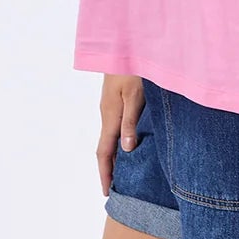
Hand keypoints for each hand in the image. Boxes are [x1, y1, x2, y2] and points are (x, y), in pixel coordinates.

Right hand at [97, 74, 143, 195]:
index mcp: (110, 116)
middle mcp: (107, 113)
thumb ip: (130, 122)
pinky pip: (115, 128)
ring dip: (113, 157)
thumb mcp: (134, 96)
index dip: (105, 173)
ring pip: (110, 138)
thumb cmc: (132, 68)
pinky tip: (127, 146)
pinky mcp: (116, 100)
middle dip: (108, 169)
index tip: (107, 192)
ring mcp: (110, 107)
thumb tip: (126, 150)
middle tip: (113, 190)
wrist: (124, 47)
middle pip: (105, 148)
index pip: (104, 152)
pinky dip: (118, 143)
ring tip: (120, 174)